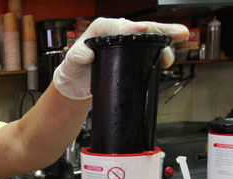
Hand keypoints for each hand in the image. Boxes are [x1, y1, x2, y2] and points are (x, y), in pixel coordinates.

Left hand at [53, 17, 189, 99]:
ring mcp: (126, 45)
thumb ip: (77, 55)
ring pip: (150, 40)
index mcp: (101, 29)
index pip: (118, 25)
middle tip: (178, 33)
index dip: (132, 27)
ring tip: (170, 55)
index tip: (142, 29)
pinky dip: (160, 55)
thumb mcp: (71, 61)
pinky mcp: (131, 57)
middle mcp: (117, 33)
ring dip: (165, 45)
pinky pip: (148, 52)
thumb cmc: (73, 68)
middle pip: (143, 28)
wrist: (76, 83)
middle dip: (161, 30)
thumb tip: (87, 53)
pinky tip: (166, 60)